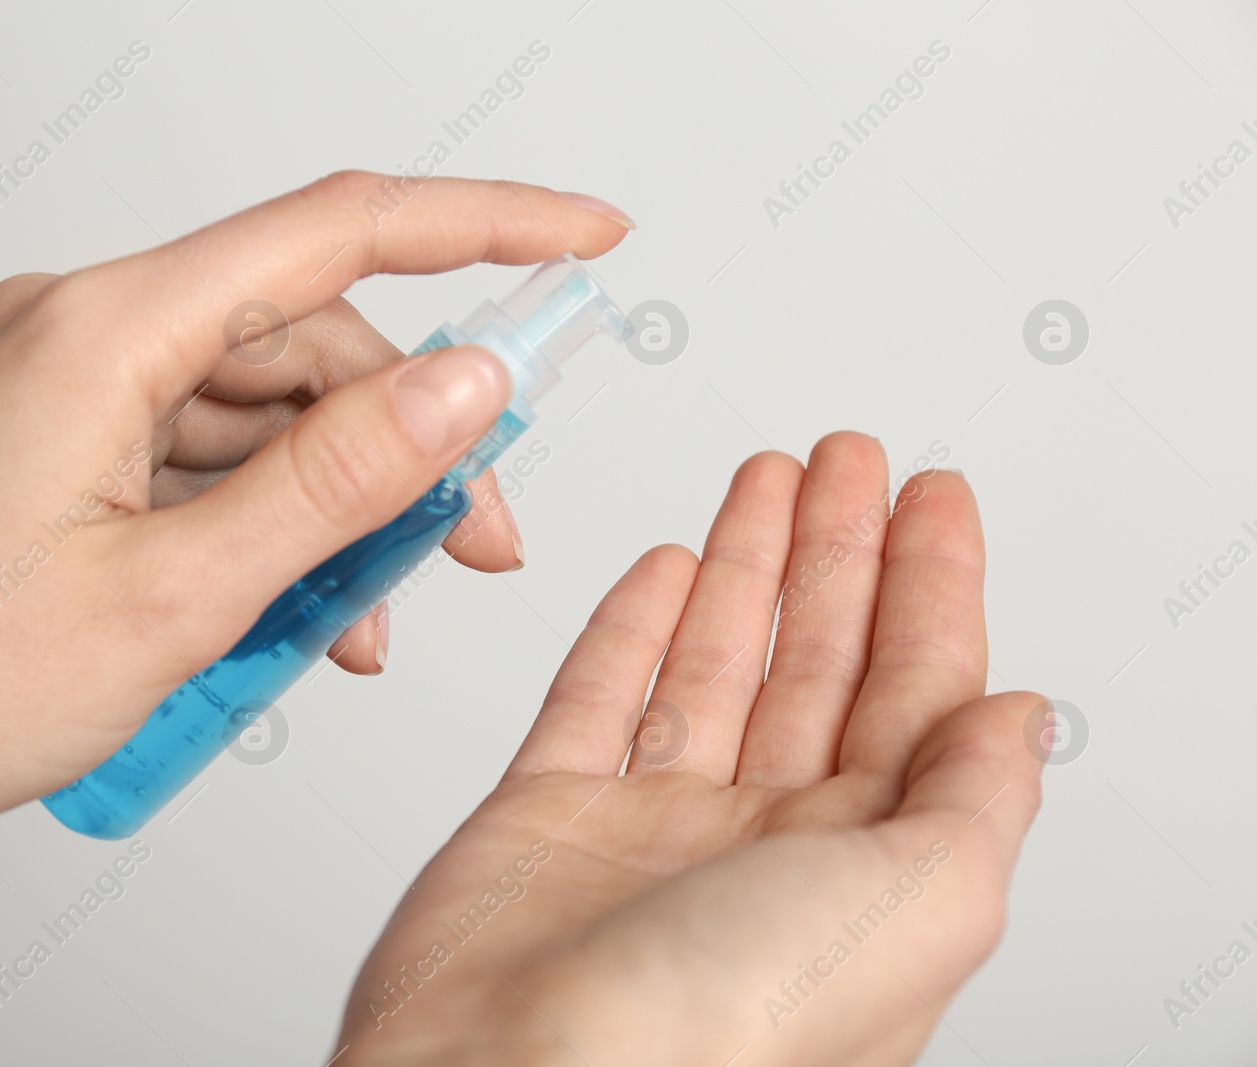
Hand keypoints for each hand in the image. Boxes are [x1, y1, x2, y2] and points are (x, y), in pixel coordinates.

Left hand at [0, 173, 632, 959]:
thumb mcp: (174, 595)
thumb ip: (335, 480)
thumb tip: (467, 385)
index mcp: (102, 331)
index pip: (337, 232)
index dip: (482, 227)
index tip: (585, 237)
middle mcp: (83, 332)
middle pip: (308, 340)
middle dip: (410, 441)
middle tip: (478, 545)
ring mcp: (68, 388)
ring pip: (261, 411)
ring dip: (334, 506)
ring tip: (362, 620)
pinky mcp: (61, 444)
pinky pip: (203, 457)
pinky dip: (264, 526)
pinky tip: (292, 616)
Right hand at [337, 432, 1042, 1066]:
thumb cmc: (718, 1034)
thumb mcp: (918, 908)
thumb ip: (976, 800)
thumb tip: (1018, 715)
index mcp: (862, 872)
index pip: (917, 695)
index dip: (932, 586)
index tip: (934, 496)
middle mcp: (762, 845)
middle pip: (819, 663)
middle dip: (839, 552)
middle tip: (849, 457)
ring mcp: (651, 827)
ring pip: (714, 662)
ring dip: (745, 564)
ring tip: (766, 476)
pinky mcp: (546, 814)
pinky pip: (600, 695)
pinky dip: (632, 625)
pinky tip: (666, 566)